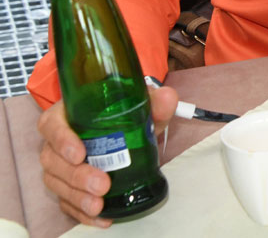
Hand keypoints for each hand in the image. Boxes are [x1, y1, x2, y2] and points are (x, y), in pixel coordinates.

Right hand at [37, 84, 177, 226]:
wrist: (127, 129)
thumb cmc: (123, 114)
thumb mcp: (140, 104)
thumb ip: (154, 101)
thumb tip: (167, 97)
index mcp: (68, 115)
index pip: (52, 125)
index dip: (61, 140)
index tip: (79, 154)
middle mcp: (58, 142)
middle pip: (53, 160)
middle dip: (77, 176)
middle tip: (101, 184)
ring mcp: (60, 166)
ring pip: (57, 183)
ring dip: (77, 197)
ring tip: (99, 205)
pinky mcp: (67, 186)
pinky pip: (67, 201)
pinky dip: (82, 212)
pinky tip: (100, 217)